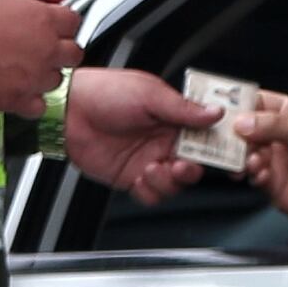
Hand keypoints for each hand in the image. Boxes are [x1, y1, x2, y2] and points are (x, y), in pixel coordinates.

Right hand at [0, 0, 81, 117]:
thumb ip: (18, 6)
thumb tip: (17, 9)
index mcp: (43, 19)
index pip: (73, 22)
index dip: (63, 24)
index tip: (56, 26)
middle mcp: (46, 49)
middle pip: (73, 54)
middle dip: (61, 52)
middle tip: (46, 51)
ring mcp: (35, 76)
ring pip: (58, 81)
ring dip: (45, 76)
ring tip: (26, 72)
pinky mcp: (18, 100)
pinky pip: (39, 107)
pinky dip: (31, 102)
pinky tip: (19, 93)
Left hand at [66, 69, 221, 203]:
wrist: (70, 110)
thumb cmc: (105, 92)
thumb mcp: (149, 94)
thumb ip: (183, 109)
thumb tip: (215, 113)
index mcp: (173, 118)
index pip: (203, 137)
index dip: (213, 147)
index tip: (217, 153)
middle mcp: (163, 141)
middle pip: (193, 165)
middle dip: (192, 169)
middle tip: (182, 165)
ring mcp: (148, 160)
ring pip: (174, 184)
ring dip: (169, 181)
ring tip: (153, 168)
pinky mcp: (130, 176)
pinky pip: (150, 193)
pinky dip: (150, 190)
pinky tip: (141, 176)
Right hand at [237, 91, 287, 242]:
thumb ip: (272, 124)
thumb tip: (242, 121)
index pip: (257, 102)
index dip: (238, 103)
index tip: (220, 107)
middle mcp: (279, 134)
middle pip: (243, 127)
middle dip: (232, 132)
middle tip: (223, 136)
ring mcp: (273, 157)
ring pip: (243, 152)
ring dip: (241, 155)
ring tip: (248, 159)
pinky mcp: (270, 180)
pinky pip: (250, 173)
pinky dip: (251, 172)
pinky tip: (261, 173)